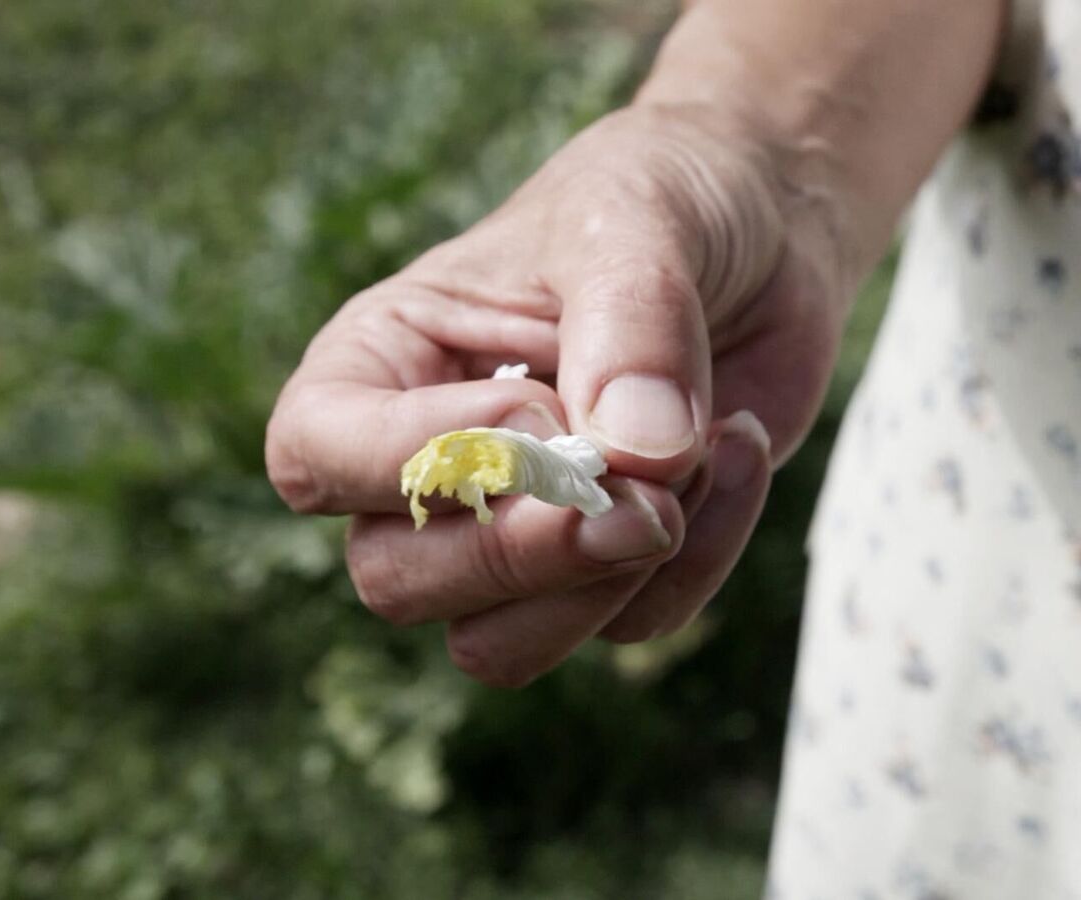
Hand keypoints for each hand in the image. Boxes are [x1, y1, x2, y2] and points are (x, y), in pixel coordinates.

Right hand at [265, 103, 856, 686]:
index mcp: (381, 362)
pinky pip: (629, 624)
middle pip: (399, 581)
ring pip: (498, 646)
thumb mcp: (636, 223)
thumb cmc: (662, 199)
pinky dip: (703, 554)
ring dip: (611, 579)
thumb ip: (629, 331)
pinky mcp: (605, 571)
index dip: (420, 462)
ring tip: (702, 451)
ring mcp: (511, 529)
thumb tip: (635, 460)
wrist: (764, 226)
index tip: (544, 410)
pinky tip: (740, 445)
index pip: (317, 455)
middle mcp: (426, 465)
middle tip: (645, 493)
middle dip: (528, 552)